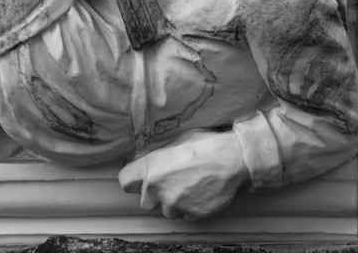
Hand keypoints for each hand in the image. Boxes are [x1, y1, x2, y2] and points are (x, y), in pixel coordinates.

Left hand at [118, 130, 249, 219]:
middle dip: (155, 193)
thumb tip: (148, 160)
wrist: (232, 159)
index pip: (125, 182)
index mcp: (151, 168)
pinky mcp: (192, 214)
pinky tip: (199, 192)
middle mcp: (158, 190)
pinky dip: (189, 207)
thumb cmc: (204, 144)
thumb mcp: (175, 142)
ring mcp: (175, 204)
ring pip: (166, 210)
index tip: (139, 177)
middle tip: (170, 181)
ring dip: (173, 202)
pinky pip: (185, 215)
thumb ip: (157, 157)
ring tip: (188, 185)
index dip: (133, 179)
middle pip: (145, 201)